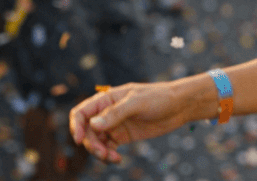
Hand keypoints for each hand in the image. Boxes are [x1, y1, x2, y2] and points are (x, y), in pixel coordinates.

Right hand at [70, 82, 193, 162]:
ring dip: (99, 152)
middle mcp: (108, 112)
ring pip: (97, 141)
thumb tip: (93, 125)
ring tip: (112, 158)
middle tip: (103, 153)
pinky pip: (108, 148)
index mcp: (108, 99)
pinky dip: (108, 155)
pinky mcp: (123, 136)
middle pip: (88, 131)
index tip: (80, 140)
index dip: (77, 126)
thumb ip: (116, 113)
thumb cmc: (159, 97)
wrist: (180, 106)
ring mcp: (115, 125)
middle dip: (92, 144)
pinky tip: (117, 159)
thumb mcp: (137, 102)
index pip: (82, 112)